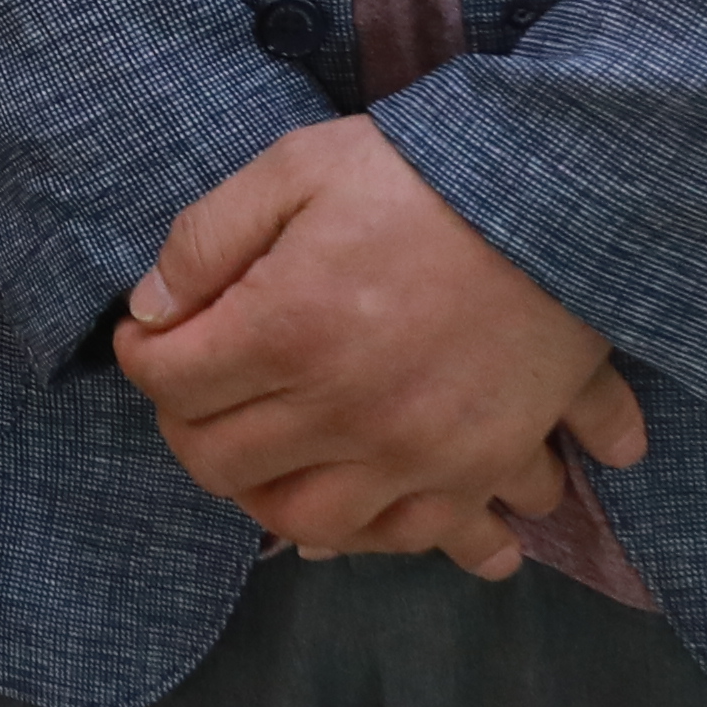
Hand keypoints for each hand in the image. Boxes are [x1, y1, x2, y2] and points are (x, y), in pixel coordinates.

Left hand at [110, 117, 652, 577]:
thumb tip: (149, 310)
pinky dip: (392, 533)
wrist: (563, 195)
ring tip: (275, 459)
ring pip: (313, 523)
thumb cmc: (420, 174)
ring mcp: (418, 452)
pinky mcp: (483, 466)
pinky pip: (424, 537)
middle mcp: (346, 411)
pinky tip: (374, 505)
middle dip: (191, 431)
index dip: (144, 358)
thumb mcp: (294, 169)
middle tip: (199, 397)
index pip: (171, 384)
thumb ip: (206, 240)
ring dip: (275, 498)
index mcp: (288, 330)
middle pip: (224, 467)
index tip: (153, 338)